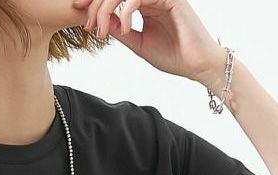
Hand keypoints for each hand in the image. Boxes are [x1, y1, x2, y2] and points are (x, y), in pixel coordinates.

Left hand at [73, 0, 227, 89]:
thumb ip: (120, 31)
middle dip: (97, 4)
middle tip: (89, 25)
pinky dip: (126, 11)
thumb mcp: (138, 44)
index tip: (80, 14)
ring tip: (102, 30)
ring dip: (107, 8)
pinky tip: (125, 29)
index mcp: (144, 6)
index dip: (95, 3)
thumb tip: (101, 21)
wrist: (197, 65)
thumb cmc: (173, 56)